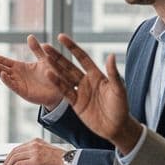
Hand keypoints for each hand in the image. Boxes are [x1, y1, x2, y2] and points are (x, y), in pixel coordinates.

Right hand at [0, 35, 64, 107]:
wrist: (61, 89)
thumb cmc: (52, 75)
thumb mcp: (44, 59)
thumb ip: (36, 49)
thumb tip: (29, 36)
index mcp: (20, 67)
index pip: (4, 61)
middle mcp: (17, 75)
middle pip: (2, 68)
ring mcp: (19, 84)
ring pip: (6, 77)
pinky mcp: (24, 92)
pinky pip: (13, 85)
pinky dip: (7, 80)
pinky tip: (2, 74)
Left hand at [3, 137, 67, 164]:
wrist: (71, 162)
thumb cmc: (62, 160)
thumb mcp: (47, 151)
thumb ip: (37, 152)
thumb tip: (28, 160)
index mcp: (37, 141)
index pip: (19, 147)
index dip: (11, 155)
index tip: (8, 161)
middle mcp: (34, 145)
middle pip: (14, 152)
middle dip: (7, 160)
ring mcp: (34, 152)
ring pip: (15, 158)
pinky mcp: (35, 161)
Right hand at [37, 35, 142, 152]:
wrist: (116, 127)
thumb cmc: (121, 107)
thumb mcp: (118, 90)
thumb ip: (113, 74)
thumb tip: (110, 55)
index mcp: (97, 75)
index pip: (82, 57)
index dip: (72, 47)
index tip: (61, 37)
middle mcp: (86, 81)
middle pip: (69, 66)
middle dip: (57, 56)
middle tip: (45, 47)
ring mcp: (80, 91)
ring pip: (64, 77)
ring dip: (54, 68)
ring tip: (43, 58)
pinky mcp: (75, 103)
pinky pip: (64, 92)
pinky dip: (56, 83)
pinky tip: (48, 75)